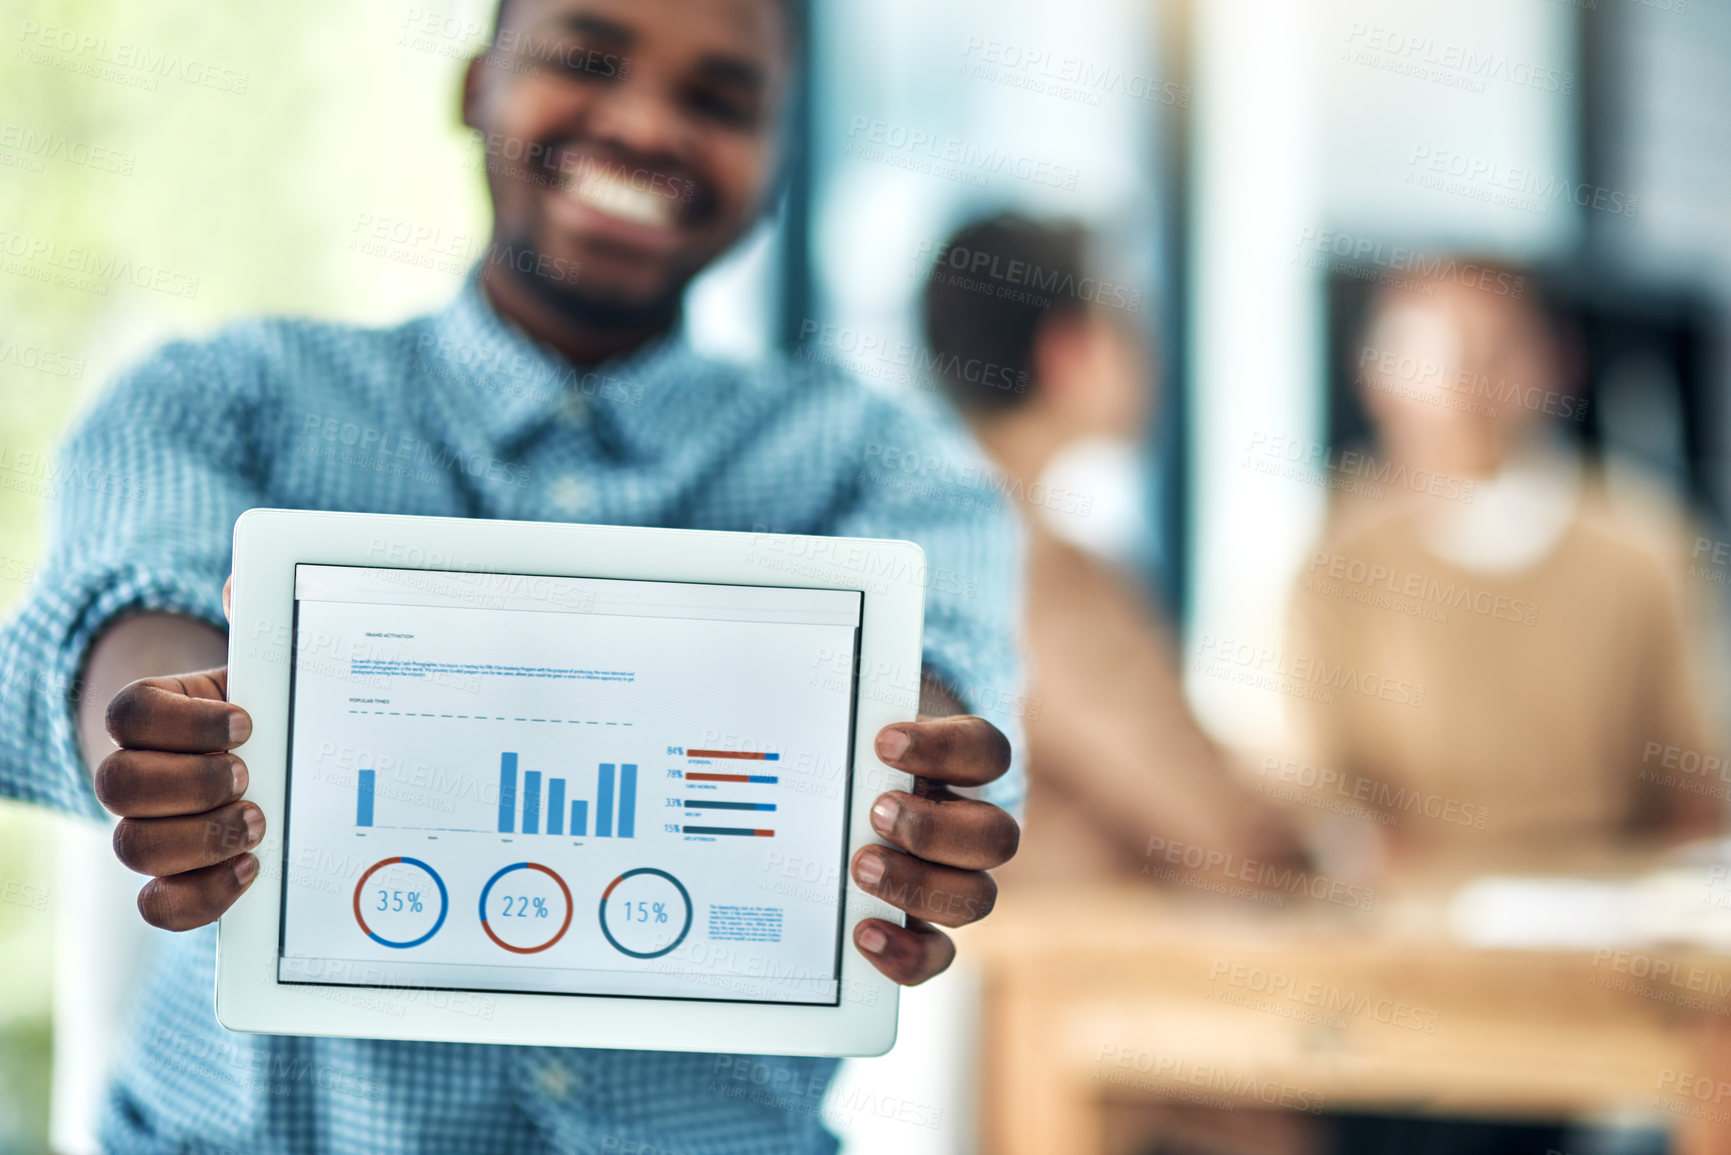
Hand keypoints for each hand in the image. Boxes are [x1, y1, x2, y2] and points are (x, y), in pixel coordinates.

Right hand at [94, 576, 260, 929]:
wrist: (269, 767)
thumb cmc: (262, 714)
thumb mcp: (264, 670)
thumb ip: (254, 626)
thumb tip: (241, 585)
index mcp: (154, 716)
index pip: (129, 713)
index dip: (184, 722)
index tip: (248, 721)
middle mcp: (137, 776)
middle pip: (118, 784)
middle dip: (189, 783)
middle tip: (248, 777)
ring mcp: (150, 831)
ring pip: (132, 846)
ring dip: (198, 838)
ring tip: (257, 823)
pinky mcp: (175, 881)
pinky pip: (158, 905)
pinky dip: (200, 896)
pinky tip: (250, 871)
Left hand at [851, 714, 1017, 984]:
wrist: (840, 805)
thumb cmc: (852, 763)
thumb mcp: (854, 737)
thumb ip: (847, 729)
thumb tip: (804, 702)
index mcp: (962, 769)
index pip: (985, 751)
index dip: (944, 749)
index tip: (884, 743)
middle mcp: (970, 828)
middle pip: (997, 837)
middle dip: (934, 829)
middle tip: (877, 814)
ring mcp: (954, 882)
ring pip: (977, 898)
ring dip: (919, 886)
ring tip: (861, 867)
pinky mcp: (925, 929)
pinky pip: (937, 954)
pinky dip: (907, 951)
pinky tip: (863, 932)